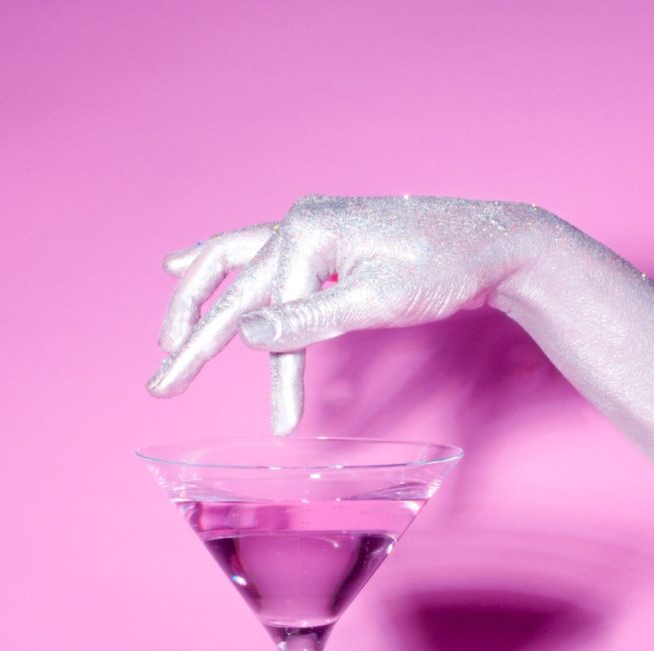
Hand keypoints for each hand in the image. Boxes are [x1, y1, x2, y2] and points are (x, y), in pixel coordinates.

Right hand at [146, 194, 548, 432]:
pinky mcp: (322, 243)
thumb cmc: (444, 267)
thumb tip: (248, 337)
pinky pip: (257, 254)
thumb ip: (310, 319)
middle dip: (192, 338)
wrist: (492, 243)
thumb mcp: (379, 300)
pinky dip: (220, 264)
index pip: (271, 315)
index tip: (280, 424)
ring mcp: (308, 229)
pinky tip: (182, 263)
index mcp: (307, 231)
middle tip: (161, 384)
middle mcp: (298, 222)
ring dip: (195, 302)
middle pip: (228, 285)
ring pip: (231, 265)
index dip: (273, 376)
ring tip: (165, 339)